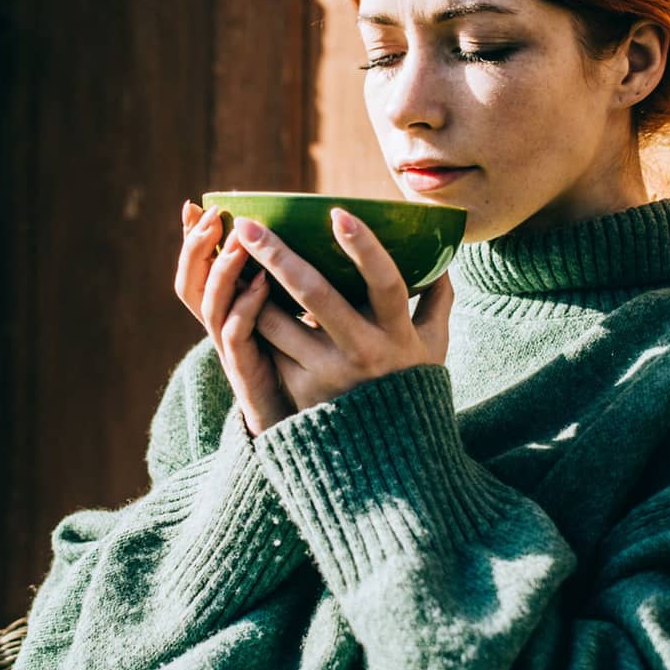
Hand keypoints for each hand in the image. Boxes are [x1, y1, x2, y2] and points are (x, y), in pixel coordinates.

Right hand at [176, 201, 297, 435]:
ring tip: (239, 237)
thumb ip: (292, 282)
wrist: (309, 432)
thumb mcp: (297, 316)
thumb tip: (308, 232)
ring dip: (223, 268)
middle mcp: (223, 330)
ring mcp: (233, 352)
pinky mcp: (250, 373)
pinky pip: (237, 335)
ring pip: (210, 305)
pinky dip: (245, 305)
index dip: (190, 241)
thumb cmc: (309, 369)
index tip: (195, 205)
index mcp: (229, 313)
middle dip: (197, 247)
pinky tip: (263, 282)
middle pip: (190, 285)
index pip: (196, 271)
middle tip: (213, 215)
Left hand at [234, 207, 454, 412]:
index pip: (387, 284)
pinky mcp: (299, 389)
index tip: (339, 213)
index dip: (365, 248)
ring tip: (227, 254)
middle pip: (316, 296)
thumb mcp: (433, 346)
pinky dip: (250, 319)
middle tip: (249, 225)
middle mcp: (362, 350)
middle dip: (279, 256)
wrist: (388, 456)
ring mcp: (327, 372)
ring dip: (248, 287)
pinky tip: (232, 292)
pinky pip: (269, 347)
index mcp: (397, 332)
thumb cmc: (410, 386)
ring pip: (277, 323)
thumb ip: (437, 301)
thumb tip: (442, 258)